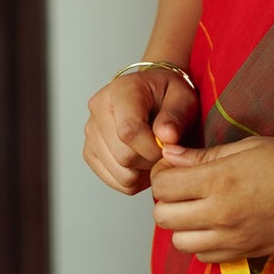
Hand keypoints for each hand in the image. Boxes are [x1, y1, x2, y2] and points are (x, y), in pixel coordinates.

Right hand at [83, 65, 200, 194]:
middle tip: (165, 149)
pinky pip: (116, 182)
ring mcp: (91, 133)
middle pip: (124, 156)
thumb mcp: (182, 96)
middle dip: (152, 160)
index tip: (170, 147)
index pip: (129, 131)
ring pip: (121, 173)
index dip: (152, 148)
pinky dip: (135, 179)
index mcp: (121, 91)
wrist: (154, 95)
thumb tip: (167, 137)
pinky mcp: (90, 153)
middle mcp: (99, 110)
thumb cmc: (168, 94)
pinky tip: (144, 161)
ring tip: (154, 152)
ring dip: (145, 171)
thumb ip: (176, 115)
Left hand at [151, 134, 273, 262]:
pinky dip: (201, 243)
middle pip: (163, 216)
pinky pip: (203, 257)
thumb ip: (204, 156)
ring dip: (181, 225)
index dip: (163, 174)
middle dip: (167, 200)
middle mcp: (219, 213)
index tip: (174, 167)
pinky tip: (216, 225)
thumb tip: (170, 155)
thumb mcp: (247, 147)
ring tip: (198, 208)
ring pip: (179, 242)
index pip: (163, 185)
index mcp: (219, 180)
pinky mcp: (243, 253)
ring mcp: (231, 238)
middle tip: (183, 188)